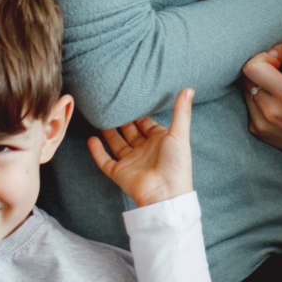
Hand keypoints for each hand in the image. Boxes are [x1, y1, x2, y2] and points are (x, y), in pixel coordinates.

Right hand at [90, 88, 196, 205]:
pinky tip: (91, 139)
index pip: (146, 124)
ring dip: (108, 132)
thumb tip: (189, 88)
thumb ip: (181, 112)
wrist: (166, 193)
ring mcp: (131, 162)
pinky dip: (97, 151)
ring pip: (116, 144)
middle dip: (122, 120)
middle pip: (130, 132)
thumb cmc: (176, 164)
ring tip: (99, 117)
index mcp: (160, 141)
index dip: (139, 113)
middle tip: (110, 105)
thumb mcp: (179, 134)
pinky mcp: (119, 173)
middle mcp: (144, 150)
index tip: (129, 99)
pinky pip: (105, 161)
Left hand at [244, 39, 281, 164]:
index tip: (278, 61)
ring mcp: (262, 123)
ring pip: (247, 89)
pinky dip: (260, 98)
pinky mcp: (257, 130)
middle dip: (262, 69)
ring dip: (261, 84)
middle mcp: (271, 112)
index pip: (253, 67)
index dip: (263, 58)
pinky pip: (250, 104)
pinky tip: (279, 103)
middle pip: (248, 76)